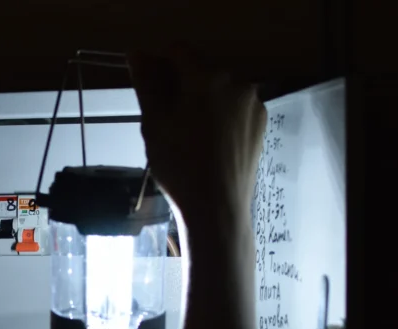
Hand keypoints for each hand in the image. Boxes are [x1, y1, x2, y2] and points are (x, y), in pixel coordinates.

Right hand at [128, 49, 265, 226]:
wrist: (217, 208)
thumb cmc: (179, 166)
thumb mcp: (154, 124)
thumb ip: (148, 84)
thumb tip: (138, 56)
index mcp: (207, 78)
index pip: (179, 51)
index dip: (159, 63)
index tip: (148, 87)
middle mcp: (237, 82)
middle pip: (201, 69)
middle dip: (180, 84)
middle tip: (163, 118)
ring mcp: (252, 103)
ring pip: (218, 89)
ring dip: (200, 99)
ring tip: (185, 134)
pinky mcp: (260, 123)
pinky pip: (233, 107)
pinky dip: (218, 115)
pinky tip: (207, 142)